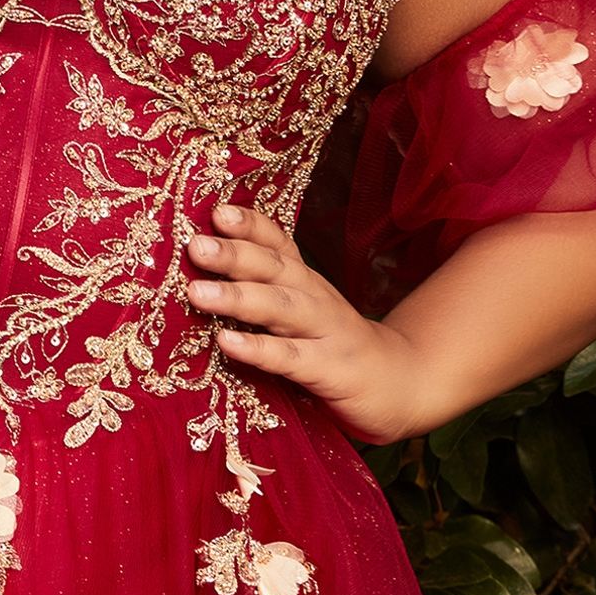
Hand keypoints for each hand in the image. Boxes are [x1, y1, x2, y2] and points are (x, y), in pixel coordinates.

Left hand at [184, 201, 421, 446]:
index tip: (217, 210)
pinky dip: (258, 349)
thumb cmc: (333, 345)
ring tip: (196, 292)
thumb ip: (261, 290)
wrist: (400, 383)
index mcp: (304, 280)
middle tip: (195, 244)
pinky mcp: (330, 370)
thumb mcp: (302, 309)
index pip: (277, 244)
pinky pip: (289, 358)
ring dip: (238, 297)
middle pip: (274, 269)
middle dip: (234, 254)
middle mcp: (315, 297)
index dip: (250, 226)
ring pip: (281, 308)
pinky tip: (226, 343)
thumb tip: (196, 272)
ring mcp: (325, 332)